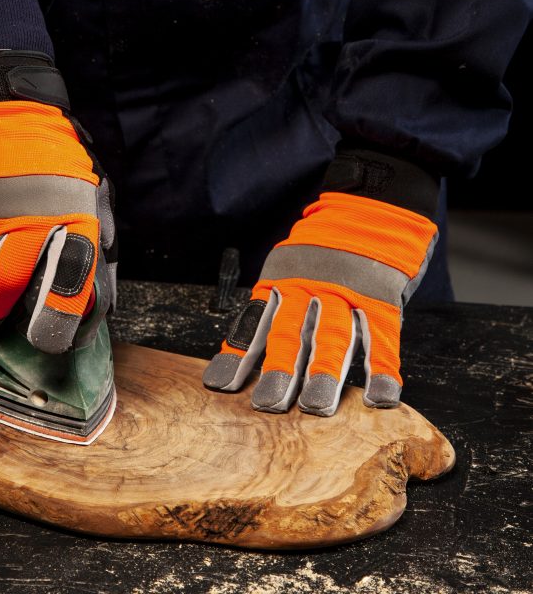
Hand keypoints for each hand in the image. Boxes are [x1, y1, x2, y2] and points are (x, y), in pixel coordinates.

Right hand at [0, 51, 116, 353]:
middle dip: (0, 319)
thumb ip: (94, 240)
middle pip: (10, 293)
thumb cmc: (53, 155)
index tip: (51, 340)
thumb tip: (96, 299)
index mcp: (73, 219)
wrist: (6, 105)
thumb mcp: (90, 190)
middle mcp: (30, 222)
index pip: (70, 285)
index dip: (60, 321)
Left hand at [203, 149, 438, 415]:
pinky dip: (381, 370)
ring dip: (325, 374)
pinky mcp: (382, 295)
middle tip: (267, 405)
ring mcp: (347, 289)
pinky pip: (382, 336)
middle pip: (290, 332)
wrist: (374, 197)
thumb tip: (254, 347)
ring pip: (333, 336)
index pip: (254, 321)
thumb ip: (280, 297)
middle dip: (279, 371)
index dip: (238, 355)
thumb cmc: (330, 239)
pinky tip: (379, 398)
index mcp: (283, 278)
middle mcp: (310, 285)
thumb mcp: (293, 259)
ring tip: (316, 407)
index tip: (221, 386)